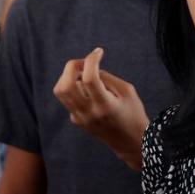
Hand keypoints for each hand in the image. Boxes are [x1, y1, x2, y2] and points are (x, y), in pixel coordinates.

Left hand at [53, 47, 148, 169]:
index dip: (92, 60)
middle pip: (66, 85)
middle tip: (85, 62)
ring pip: (60, 91)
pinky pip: (69, 99)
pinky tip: (90, 91)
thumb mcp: (127, 91)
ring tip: (85, 73)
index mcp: (105, 105)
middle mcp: (88, 113)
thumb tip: (90, 68)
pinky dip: (76, 88)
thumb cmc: (134, 113)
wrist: (130, 141)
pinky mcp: (76, 120)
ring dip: (69, 77)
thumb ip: (107, 78)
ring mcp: (79, 118)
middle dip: (72, 66)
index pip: (90, 78)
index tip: (99, 52)